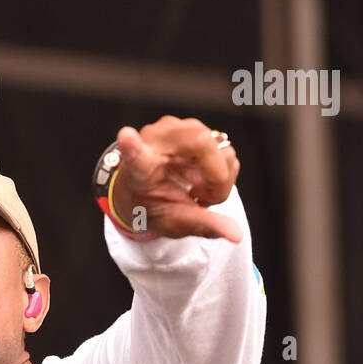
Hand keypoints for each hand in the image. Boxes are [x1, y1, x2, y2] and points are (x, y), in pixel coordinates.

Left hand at [110, 117, 241, 241]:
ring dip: (219, 176)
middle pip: (204, 145)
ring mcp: (176, 128)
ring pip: (219, 146)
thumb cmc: (155, 207)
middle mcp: (156, 139)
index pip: (136, 155)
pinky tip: (203, 180)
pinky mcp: (193, 128)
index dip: (132, 146)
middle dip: (217, 178)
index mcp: (141, 168)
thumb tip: (236, 235)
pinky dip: (221, 169)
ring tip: (198, 191)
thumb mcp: (176, 223)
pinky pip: (224, 146)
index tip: (126, 137)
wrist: (150, 193)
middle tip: (202, 199)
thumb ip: (204, 226)